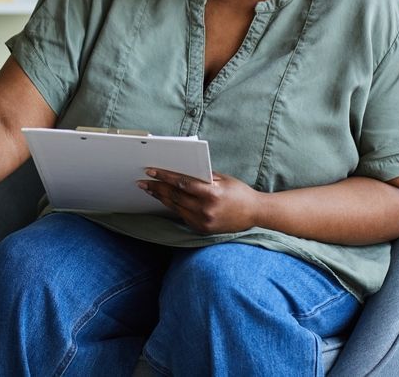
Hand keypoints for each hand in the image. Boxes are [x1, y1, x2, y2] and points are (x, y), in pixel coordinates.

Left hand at [139, 168, 260, 234]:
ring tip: (149, 190)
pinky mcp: (202, 229)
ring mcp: (203, 221)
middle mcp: (206, 209)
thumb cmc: (239, 192)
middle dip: (156, 188)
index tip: (150, 171)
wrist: (255, 214)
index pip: (182, 183)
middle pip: (174, 196)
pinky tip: (164, 200)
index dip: (164, 177)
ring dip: (160, 198)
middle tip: (142, 182)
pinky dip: (172, 207)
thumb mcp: (222, 179)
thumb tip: (179, 169)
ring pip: (175, 207)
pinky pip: (182, 216)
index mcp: (211, 193)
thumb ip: (202, 176)